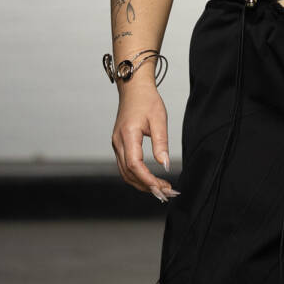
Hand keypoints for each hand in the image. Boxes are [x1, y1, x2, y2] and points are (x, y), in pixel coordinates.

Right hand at [111, 85, 178, 202]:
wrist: (134, 89)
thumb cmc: (147, 101)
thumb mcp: (159, 119)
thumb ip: (161, 143)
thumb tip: (164, 165)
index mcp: (127, 135)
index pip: (134, 165)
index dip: (147, 179)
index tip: (162, 188)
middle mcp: (118, 142)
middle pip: (128, 173)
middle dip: (147, 186)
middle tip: (166, 194)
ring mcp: (116, 144)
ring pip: (125, 173)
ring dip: (142, 184)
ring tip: (161, 190)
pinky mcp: (119, 145)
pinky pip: (125, 167)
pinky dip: (137, 177)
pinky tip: (151, 180)